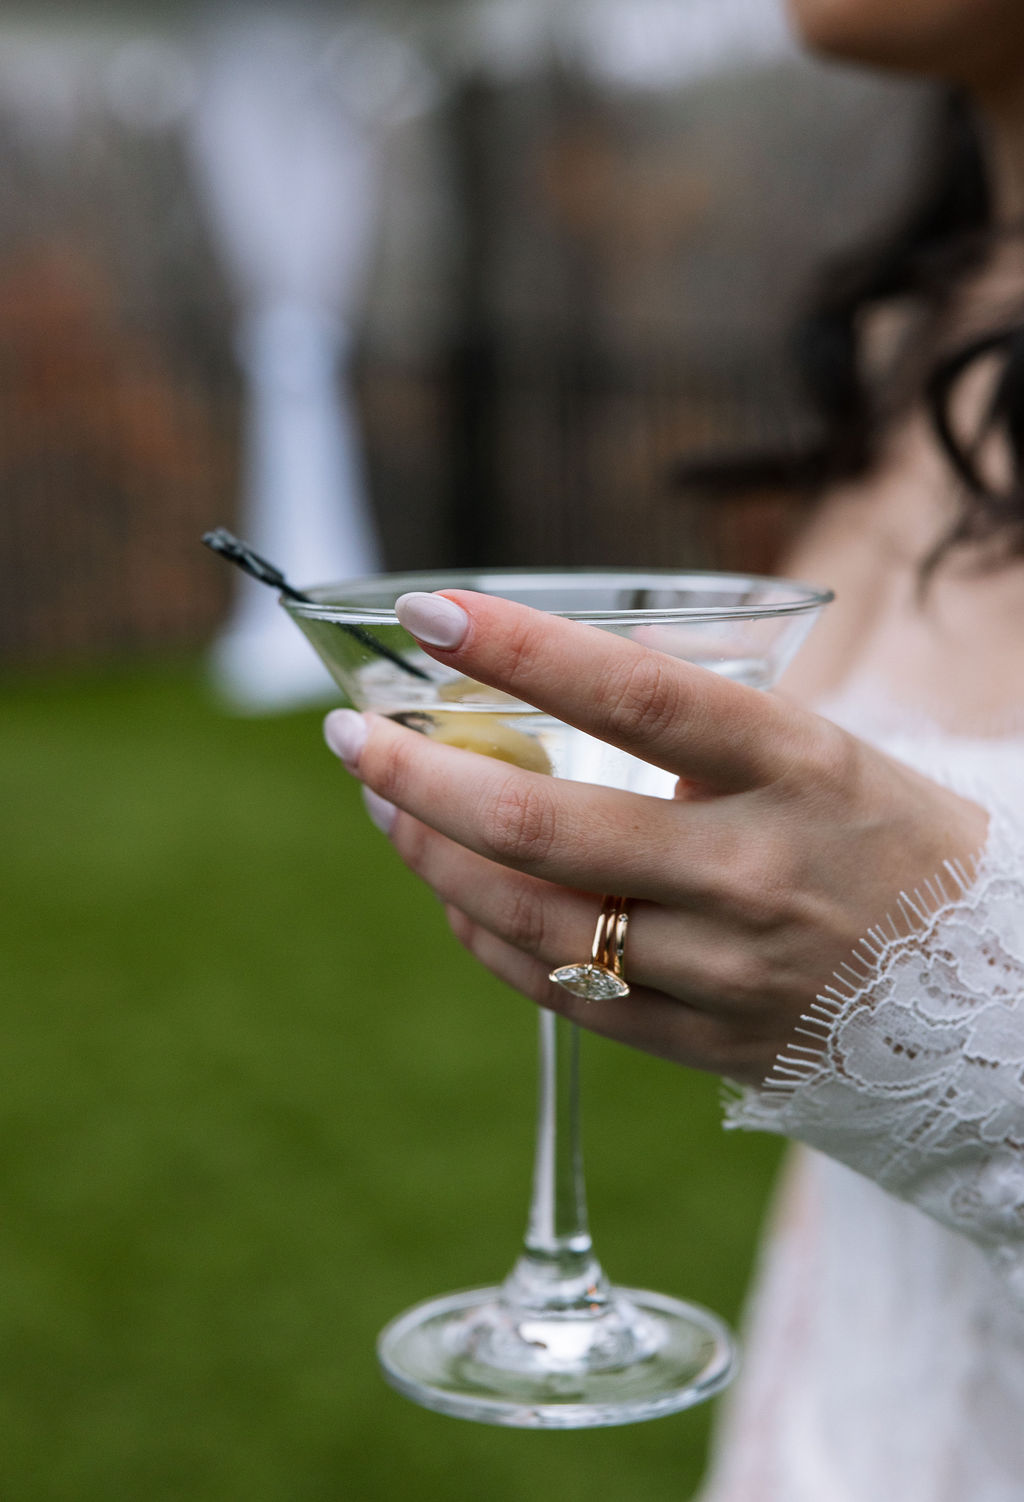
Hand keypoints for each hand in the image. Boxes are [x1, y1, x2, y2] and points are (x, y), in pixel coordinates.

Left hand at [324, 590, 987, 1084]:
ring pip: (534, 918)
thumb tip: (520, 695)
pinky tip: (451, 888)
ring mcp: (729, 969)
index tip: (428, 613)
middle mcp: (757, 871)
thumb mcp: (809, 747)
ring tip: (387, 806)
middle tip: (355, 738)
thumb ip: (681, 729)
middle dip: (425, 776)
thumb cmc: (873, 834)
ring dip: (435, 856)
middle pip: (549, 825)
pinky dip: (485, 936)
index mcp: (798, 765)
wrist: (983, 983)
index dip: (522, 648)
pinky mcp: (706, 1043)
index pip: (636, 694)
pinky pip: (562, 993)